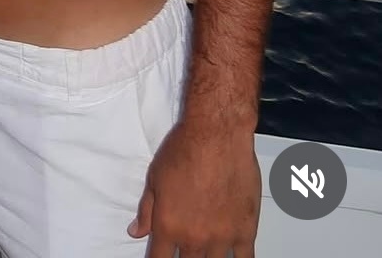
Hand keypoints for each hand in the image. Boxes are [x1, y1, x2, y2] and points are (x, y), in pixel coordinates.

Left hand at [129, 118, 259, 256]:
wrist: (217, 135)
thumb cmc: (185, 149)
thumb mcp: (154, 177)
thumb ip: (146, 210)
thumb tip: (136, 231)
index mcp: (168, 226)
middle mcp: (194, 237)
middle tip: (185, 250)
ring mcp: (222, 237)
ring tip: (206, 252)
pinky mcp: (245, 231)